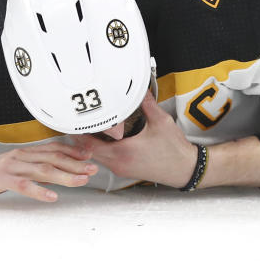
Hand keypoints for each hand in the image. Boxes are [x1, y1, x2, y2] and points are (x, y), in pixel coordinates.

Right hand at [0, 142, 98, 202]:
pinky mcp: (0, 180)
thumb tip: (46, 174)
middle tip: (93, 169)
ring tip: (81, 181)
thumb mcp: (8, 170)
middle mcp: (19, 157)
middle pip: (53, 158)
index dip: (72, 152)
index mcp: (22, 154)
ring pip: (43, 170)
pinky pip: (23, 185)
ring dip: (65, 175)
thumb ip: (26, 170)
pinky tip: (52, 197)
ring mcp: (10, 167)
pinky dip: (39, 191)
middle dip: (75, 164)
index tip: (89, 157)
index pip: (52, 149)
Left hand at [76, 92, 197, 187]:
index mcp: (122, 152)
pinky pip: (106, 161)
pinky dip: (101, 151)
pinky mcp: (126, 171)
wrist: (185, 169)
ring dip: (91, 145)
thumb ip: (147, 104)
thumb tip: (139, 89)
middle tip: (78, 123)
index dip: (79, 133)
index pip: (89, 145)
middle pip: (89, 152)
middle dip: (82, 138)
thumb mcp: (161, 121)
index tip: (74, 122)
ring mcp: (121, 169)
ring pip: (97, 157)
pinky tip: (104, 140)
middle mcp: (118, 163)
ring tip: (89, 129)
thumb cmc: (174, 150)